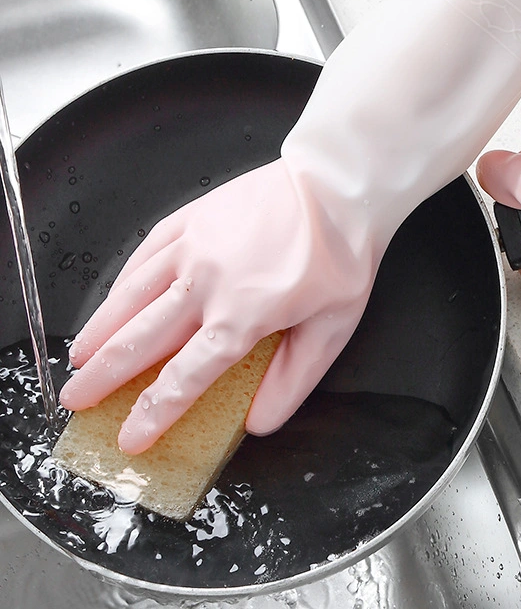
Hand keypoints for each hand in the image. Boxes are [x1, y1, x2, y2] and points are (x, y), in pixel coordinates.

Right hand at [61, 0, 520, 452]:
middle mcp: (206, 284)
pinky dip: (123, 278)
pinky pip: (146, 251)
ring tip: (79, 356)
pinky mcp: (193, 217)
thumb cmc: (341, 256)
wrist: (338, 186)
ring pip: (132, 295)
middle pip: (141, 340)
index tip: (130, 437)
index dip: (153, 413)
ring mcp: (194, 246)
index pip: (185, 378)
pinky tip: (114, 294)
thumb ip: (292, 379)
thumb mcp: (332, 328)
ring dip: (100, 329)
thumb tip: (257, 422)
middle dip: (104, 376)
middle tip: (77, 400)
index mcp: (241, 317)